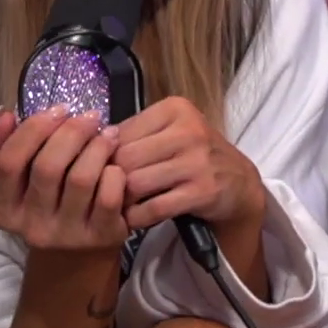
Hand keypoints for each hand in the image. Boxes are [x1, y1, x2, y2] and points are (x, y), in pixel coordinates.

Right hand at [0, 106, 130, 251]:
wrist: (78, 258)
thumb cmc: (48, 204)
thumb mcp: (21, 181)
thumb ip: (2, 148)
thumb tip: (4, 116)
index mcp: (5, 209)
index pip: (8, 162)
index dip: (32, 129)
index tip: (60, 109)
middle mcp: (31, 226)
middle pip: (47, 167)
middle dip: (72, 133)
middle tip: (91, 117)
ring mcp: (67, 234)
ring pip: (81, 179)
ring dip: (97, 148)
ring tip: (109, 134)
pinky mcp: (101, 237)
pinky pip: (109, 197)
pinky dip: (115, 174)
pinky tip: (117, 165)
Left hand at [111, 96, 263, 229]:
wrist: (238, 182)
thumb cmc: (195, 155)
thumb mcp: (171, 133)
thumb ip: (134, 135)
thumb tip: (89, 145)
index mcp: (176, 109)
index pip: (119, 132)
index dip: (105, 155)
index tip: (105, 169)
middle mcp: (189, 130)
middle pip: (124, 158)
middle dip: (112, 179)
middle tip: (108, 192)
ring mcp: (197, 161)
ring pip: (135, 183)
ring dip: (123, 201)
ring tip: (121, 205)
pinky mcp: (202, 191)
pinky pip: (153, 208)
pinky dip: (138, 218)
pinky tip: (136, 218)